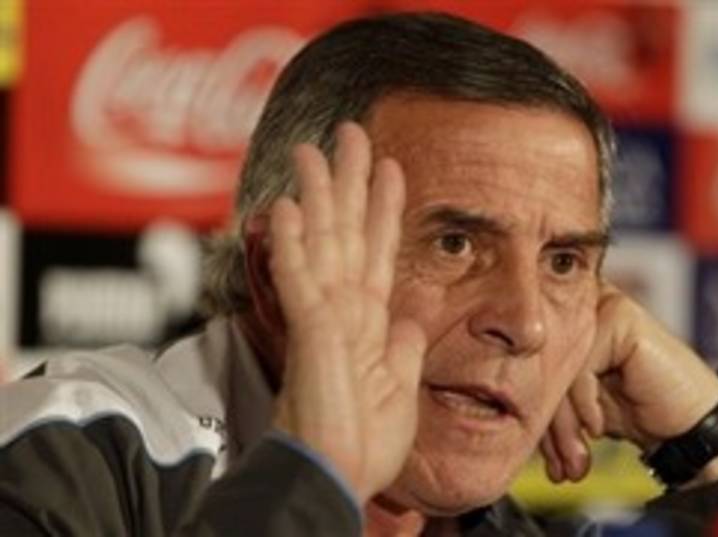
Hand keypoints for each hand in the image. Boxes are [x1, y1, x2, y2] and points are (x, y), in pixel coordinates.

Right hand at [268, 123, 426, 502]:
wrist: (341, 473)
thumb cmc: (365, 440)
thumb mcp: (401, 386)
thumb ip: (403, 347)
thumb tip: (410, 322)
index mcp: (370, 320)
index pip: (378, 249)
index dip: (383, 208)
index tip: (392, 169)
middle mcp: (346, 308)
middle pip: (347, 230)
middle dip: (349, 181)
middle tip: (350, 133)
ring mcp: (325, 316)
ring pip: (322, 241)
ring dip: (317, 195)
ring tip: (313, 150)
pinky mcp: (311, 332)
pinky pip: (299, 279)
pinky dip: (293, 244)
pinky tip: (288, 208)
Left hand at [541, 282, 717, 482]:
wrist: (691, 427)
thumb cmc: (634, 413)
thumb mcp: (578, 406)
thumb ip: (545, 393)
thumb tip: (493, 406)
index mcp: (566, 320)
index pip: (528, 362)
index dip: (533, 411)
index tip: (545, 456)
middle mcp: (580, 306)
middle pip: (539, 365)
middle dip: (548, 424)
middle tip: (561, 466)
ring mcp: (601, 305)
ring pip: (556, 368)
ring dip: (564, 424)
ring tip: (576, 459)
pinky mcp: (618, 316)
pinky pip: (580, 368)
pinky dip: (585, 405)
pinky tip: (599, 426)